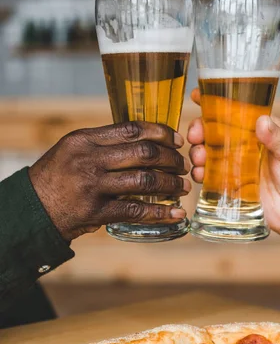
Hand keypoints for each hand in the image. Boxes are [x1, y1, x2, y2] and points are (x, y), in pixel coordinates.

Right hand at [29, 121, 189, 241]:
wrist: (32, 208)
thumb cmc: (57, 176)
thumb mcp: (73, 149)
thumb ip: (103, 143)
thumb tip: (145, 140)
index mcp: (85, 139)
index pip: (132, 129)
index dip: (161, 133)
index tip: (177, 140)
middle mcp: (89, 159)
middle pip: (144, 153)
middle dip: (171, 159)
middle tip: (184, 165)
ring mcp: (93, 186)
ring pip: (145, 180)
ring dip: (170, 184)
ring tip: (182, 187)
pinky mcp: (96, 211)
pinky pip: (136, 210)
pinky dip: (160, 213)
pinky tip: (175, 214)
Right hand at [188, 88, 279, 262]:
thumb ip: (279, 140)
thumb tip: (261, 121)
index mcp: (262, 131)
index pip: (237, 111)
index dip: (216, 102)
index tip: (199, 96)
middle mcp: (245, 146)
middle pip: (215, 131)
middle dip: (200, 129)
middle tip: (195, 134)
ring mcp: (236, 166)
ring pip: (208, 152)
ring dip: (198, 151)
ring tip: (199, 157)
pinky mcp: (230, 186)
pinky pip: (210, 177)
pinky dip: (200, 173)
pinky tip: (199, 174)